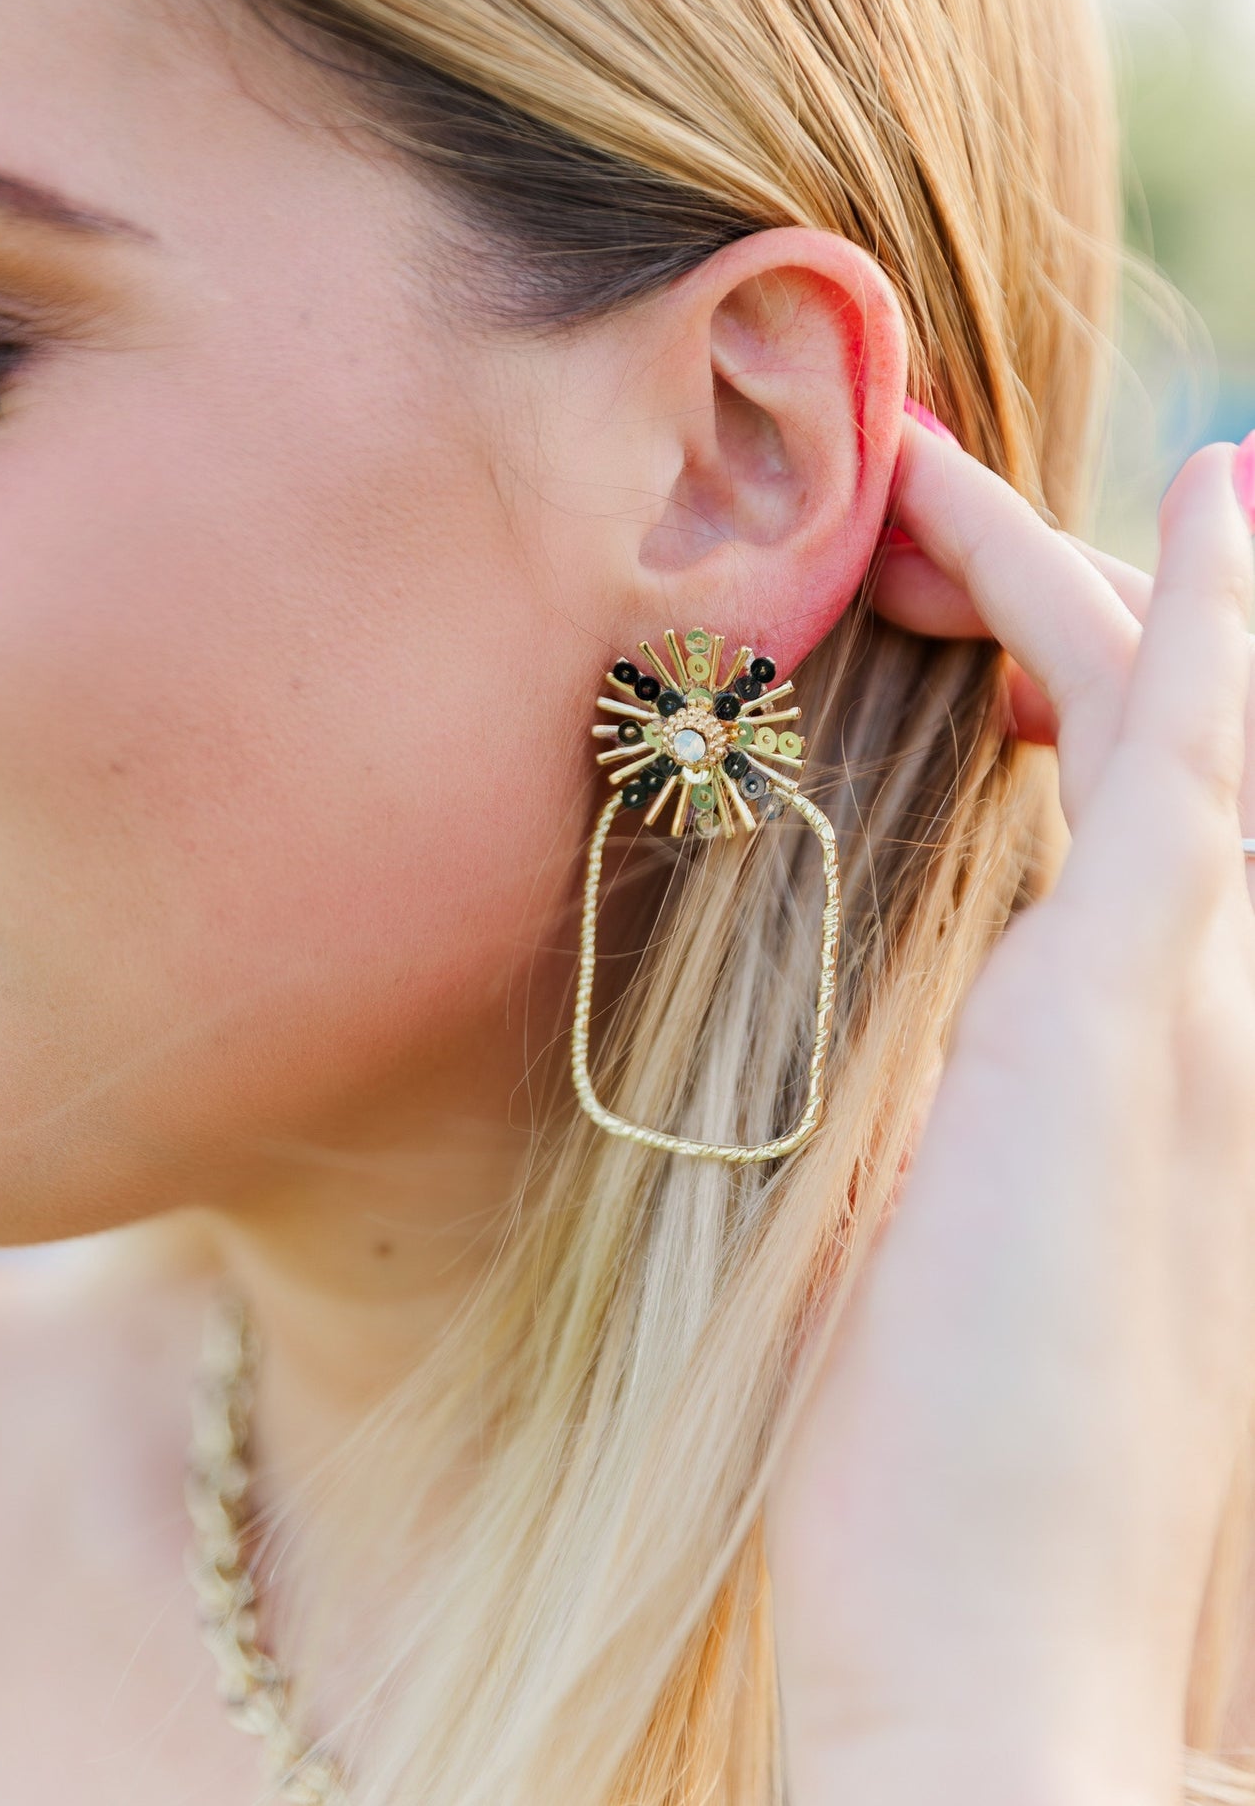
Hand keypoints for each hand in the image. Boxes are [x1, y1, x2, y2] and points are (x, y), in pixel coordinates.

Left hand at [767, 423, 1254, 1805]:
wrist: (1009, 1677)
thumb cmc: (958, 1500)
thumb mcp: (967, 1271)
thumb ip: (975, 1130)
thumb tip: (925, 1064)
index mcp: (1179, 1085)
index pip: (1161, 834)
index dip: (1085, 704)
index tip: (980, 635)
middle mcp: (1231, 1023)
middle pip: (1179, 742)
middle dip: (1060, 605)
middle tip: (937, 516)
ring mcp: (1209, 1010)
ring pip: (1173, 711)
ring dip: (1060, 572)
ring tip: (930, 472)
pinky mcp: (1138, 1014)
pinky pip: (1190, 753)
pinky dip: (1209, 618)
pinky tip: (1222, 490)